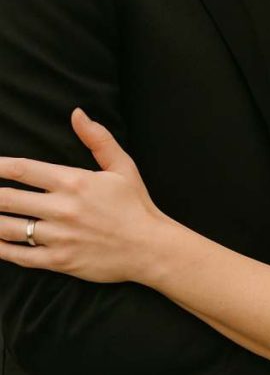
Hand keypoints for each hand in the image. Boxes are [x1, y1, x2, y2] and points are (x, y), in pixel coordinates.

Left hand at [0, 110, 161, 280]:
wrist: (149, 248)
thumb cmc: (136, 205)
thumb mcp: (122, 166)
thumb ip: (97, 138)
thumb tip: (77, 114)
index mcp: (74, 182)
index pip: (24, 170)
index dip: (0, 166)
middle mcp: (62, 209)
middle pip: (9, 199)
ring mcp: (59, 237)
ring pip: (10, 228)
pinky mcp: (59, 261)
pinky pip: (21, 256)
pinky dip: (2, 249)